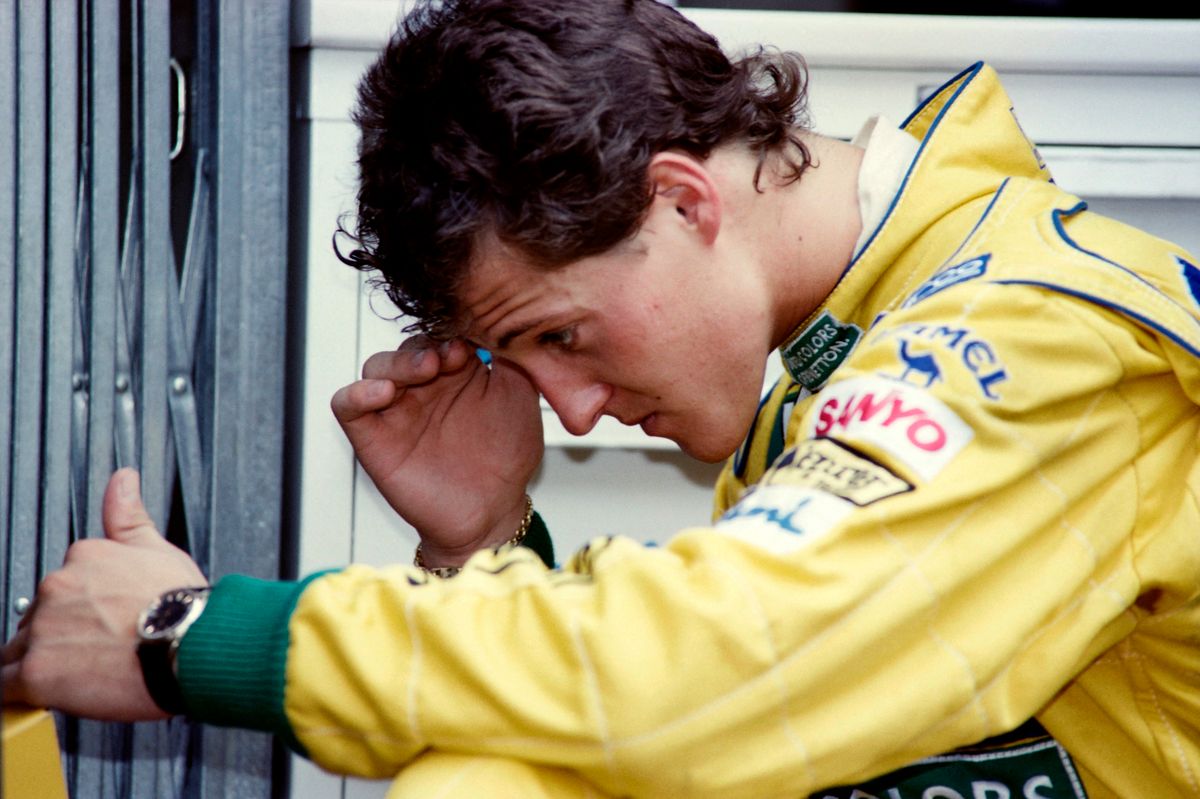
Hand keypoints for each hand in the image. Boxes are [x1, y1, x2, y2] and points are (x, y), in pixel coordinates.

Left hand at [2, 468, 206, 719]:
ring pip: (19, 650)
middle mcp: (56, 588)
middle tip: (96, 652)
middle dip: (57, 636)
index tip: (99, 622)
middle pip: (38, 617)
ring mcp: (43, 631)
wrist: (194, 648)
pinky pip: (6, 686)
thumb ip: (128, 515)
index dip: (79, 609)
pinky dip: (19, 692)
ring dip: (40, 663)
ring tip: (83, 675)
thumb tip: (122, 479)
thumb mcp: (158, 550)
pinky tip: (47, 693)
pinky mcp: (36, 673)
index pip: (61, 586)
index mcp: (83, 558)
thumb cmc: (184, 607)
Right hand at [331, 336, 542, 565]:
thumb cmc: (506, 457)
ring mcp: (397, 409)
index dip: (454, 330)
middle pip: (409, 344)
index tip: (475, 343)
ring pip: (377, 365)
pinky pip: (346, 404)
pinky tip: (384, 393)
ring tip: (425, 370)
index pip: (442, 331)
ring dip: (399, 361)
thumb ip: (514, 360)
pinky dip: (357, 393)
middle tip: (451, 356)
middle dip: (428, 343)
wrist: (492, 511)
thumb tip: (506, 324)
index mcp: (457, 369)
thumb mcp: (520, 398)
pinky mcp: (374, 437)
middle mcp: (424, 385)